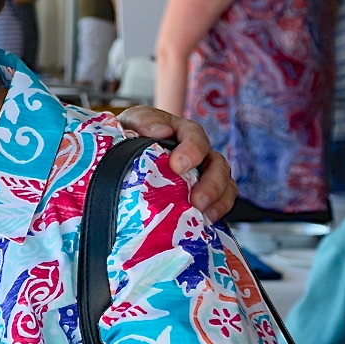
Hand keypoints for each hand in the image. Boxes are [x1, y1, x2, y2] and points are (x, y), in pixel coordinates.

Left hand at [114, 107, 235, 222]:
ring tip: (203, 214)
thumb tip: (161, 131)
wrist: (120, 153)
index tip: (178, 166)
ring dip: (217, 200)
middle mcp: (198, 153)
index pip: (196, 136)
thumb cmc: (130, 134)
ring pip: (224, 184)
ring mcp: (202, 174)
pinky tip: (205, 222)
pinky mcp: (199, 193)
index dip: (192, 151)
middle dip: (211, 184)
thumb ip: (144, 122)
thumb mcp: (133, 121)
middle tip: (196, 200)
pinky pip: (219, 202)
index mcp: (182, 132)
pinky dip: (216, 211)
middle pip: (217, 165)